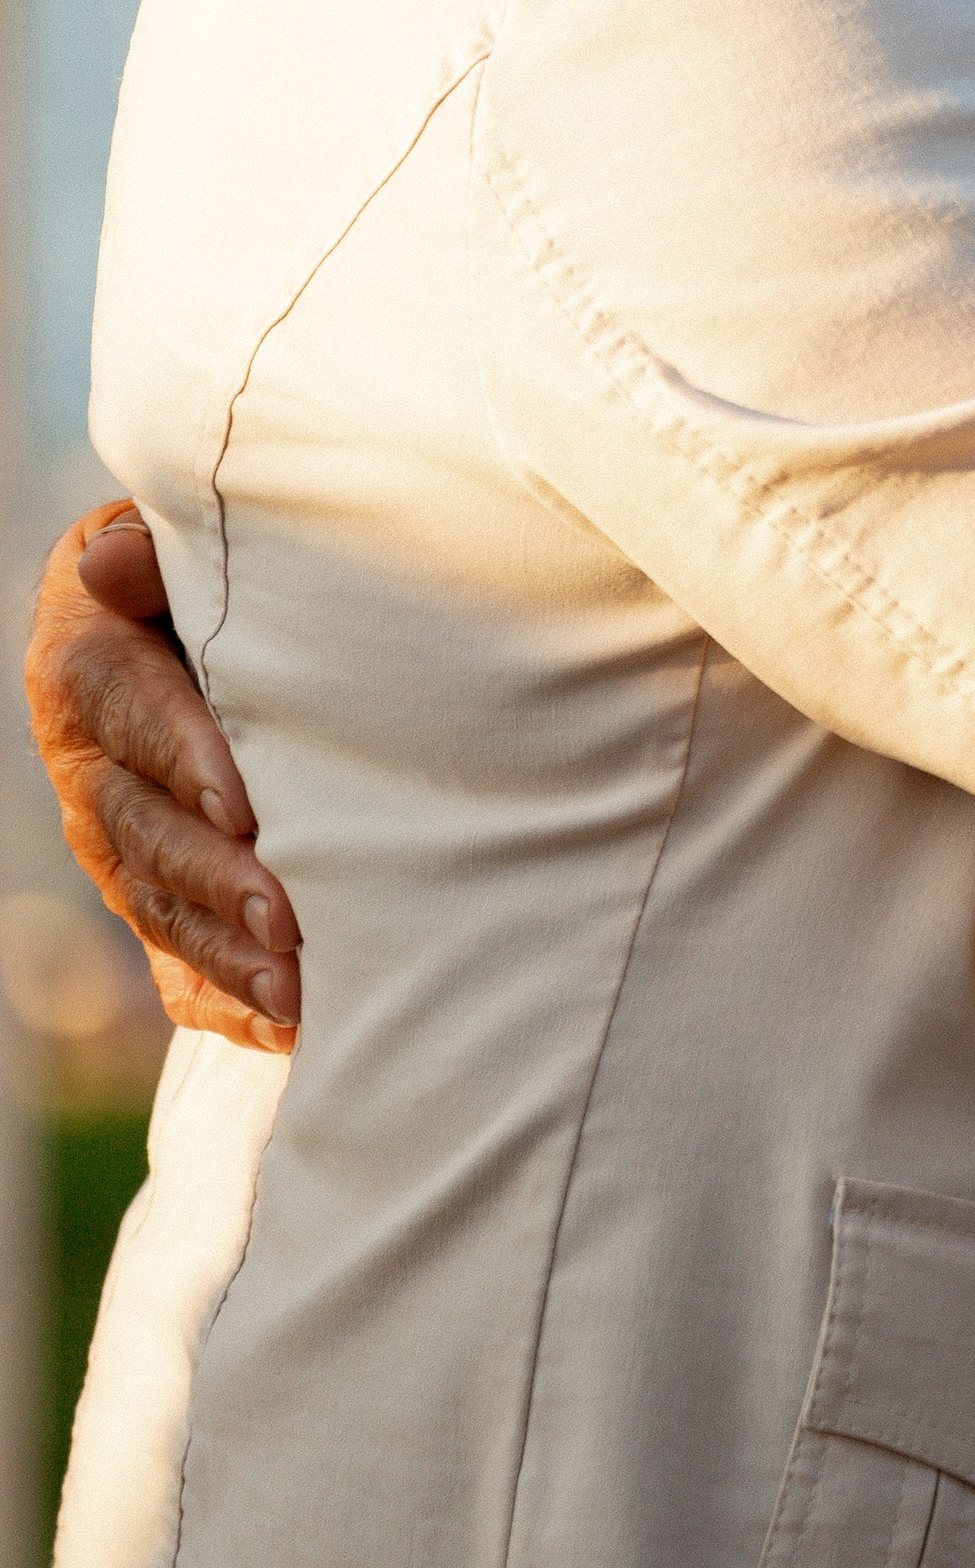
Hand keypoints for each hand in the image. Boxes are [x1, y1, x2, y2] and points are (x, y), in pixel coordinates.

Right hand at [24, 501, 299, 1048]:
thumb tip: (112, 564)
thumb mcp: (170, 540)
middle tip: (288, 916)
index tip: (244, 801)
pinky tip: (283, 1026)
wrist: (173, 621)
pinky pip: (173, 963)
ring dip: (227, 951)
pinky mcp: (149, 896)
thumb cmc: (197, 571)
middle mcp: (88, 769)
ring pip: (160, 907)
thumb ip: (149, 555)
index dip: (183, 757)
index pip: (129, 712)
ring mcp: (115, 845)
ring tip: (296, 984)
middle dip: (217, 878)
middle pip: (143, 830)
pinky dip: (225, 1000)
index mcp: (85, 670)